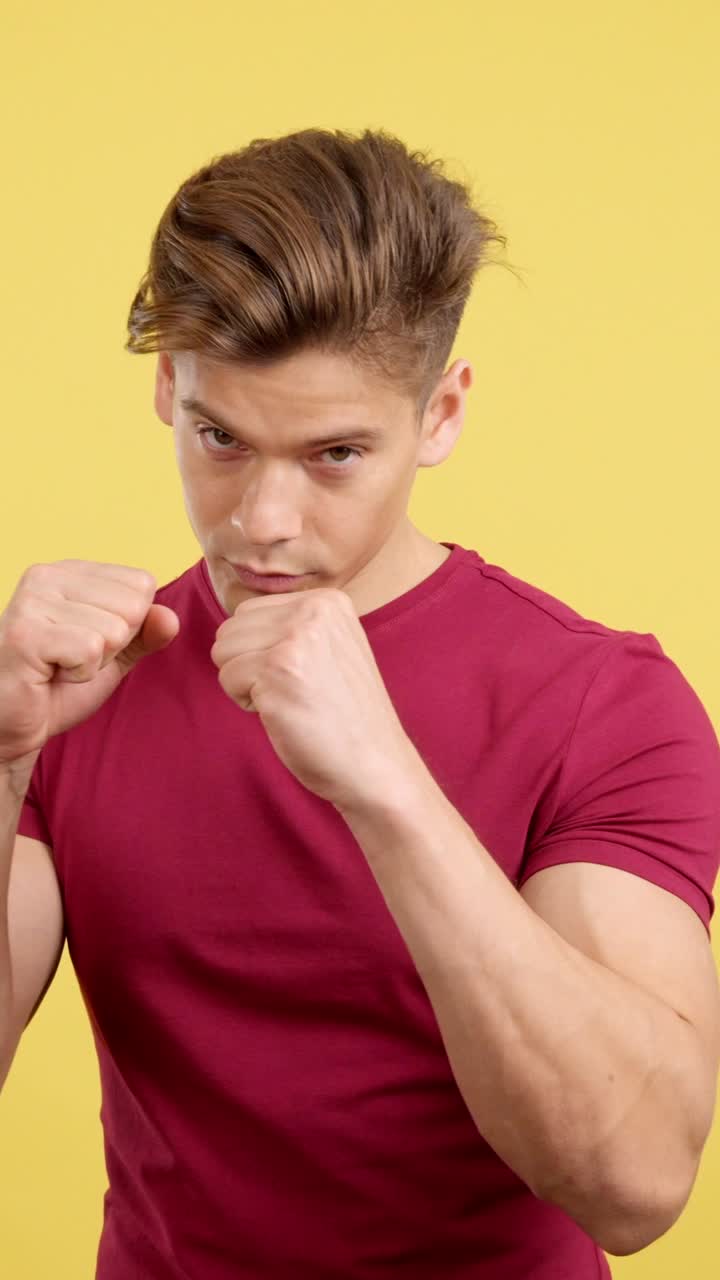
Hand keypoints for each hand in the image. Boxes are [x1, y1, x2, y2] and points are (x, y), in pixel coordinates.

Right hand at [0, 560, 178, 785]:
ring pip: (113, 630)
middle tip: (72, 658)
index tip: (88, 643)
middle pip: (133, 605)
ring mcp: (33, 601)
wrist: (12, 724)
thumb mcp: (113, 655)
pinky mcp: (26, 633)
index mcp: (70, 571)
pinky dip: (79, 674)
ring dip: (94, 663)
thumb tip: (170, 618)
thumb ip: (145, 633)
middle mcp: (47, 575)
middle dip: (113, 646)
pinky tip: (52, 674)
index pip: (142, 583)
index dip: (128, 626)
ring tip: (59, 666)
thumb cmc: (57, 686)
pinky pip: (90, 649)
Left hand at [210, 587, 418, 808]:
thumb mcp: (330, 648)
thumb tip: (232, 625)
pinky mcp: (276, 670)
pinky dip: (245, 703)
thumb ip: (291, 627)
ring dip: (244, 683)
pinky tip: (283, 713)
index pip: (249, 612)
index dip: (261, 651)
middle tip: (290, 691)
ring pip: (223, 650)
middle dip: (246, 664)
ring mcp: (295, 639)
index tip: (300, 675)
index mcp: (327, 601)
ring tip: (286, 699)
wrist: (375, 761)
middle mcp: (313, 611)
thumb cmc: (344, 715)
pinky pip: (227, 677)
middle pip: (230, 628)